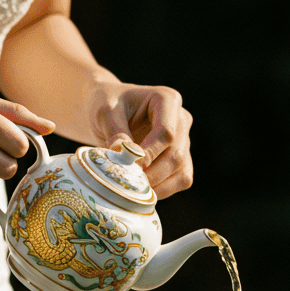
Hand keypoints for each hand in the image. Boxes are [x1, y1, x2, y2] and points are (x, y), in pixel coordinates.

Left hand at [88, 81, 192, 199]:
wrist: (110, 113)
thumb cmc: (108, 106)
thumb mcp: (105, 111)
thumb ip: (115, 130)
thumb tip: (122, 153)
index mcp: (167, 100)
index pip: (166, 133)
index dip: (150, 154)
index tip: (129, 167)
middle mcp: (181, 119)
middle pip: (176, 154)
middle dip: (152, 174)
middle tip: (127, 184)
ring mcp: (184, 140)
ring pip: (182, 171)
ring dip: (158, 185)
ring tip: (132, 190)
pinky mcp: (182, 159)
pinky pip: (181, 180)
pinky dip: (164, 190)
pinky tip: (143, 191)